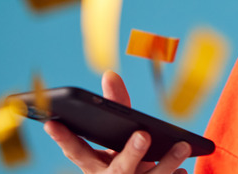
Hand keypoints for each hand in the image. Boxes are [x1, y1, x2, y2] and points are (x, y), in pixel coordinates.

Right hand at [44, 70, 190, 173]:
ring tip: (183, 145)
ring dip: (167, 163)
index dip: (63, 138)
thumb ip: (117, 106)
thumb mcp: (118, 134)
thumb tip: (110, 73)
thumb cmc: (123, 156)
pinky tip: (185, 167)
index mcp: (95, 164)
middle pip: (119, 169)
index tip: (52, 122)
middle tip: (143, 135)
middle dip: (131, 154)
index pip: (77, 151)